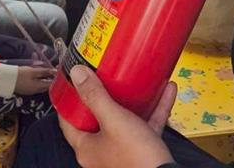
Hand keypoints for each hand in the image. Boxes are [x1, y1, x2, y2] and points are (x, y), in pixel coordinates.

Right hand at [14, 64, 55, 94]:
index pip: (52, 84)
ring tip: (46, 69)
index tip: (58, 69)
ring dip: (45, 77)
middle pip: (48, 84)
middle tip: (53, 68)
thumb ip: (45, 71)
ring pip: (42, 84)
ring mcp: (31, 90)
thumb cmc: (20, 75)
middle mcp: (36, 91)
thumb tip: (54, 71)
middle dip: (51, 76)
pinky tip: (38, 72)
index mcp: (39, 87)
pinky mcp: (26, 89)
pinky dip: (39, 78)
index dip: (57, 77)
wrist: (6, 79)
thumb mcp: (33, 71)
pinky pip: (36, 83)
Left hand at [59, 65, 174, 167]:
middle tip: (106, 77)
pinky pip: (146, 125)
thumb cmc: (136, 158)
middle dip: (105, 95)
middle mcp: (102, 152)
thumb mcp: (114, 120)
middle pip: (98, 118)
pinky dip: (154, 109)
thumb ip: (96, 96)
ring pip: (125, 120)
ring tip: (137, 81)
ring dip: (134, 99)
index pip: (68, 122)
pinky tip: (165, 92)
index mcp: (87, 148)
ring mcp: (122, 151)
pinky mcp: (142, 151)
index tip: (73, 83)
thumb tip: (78, 76)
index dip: (69, 102)